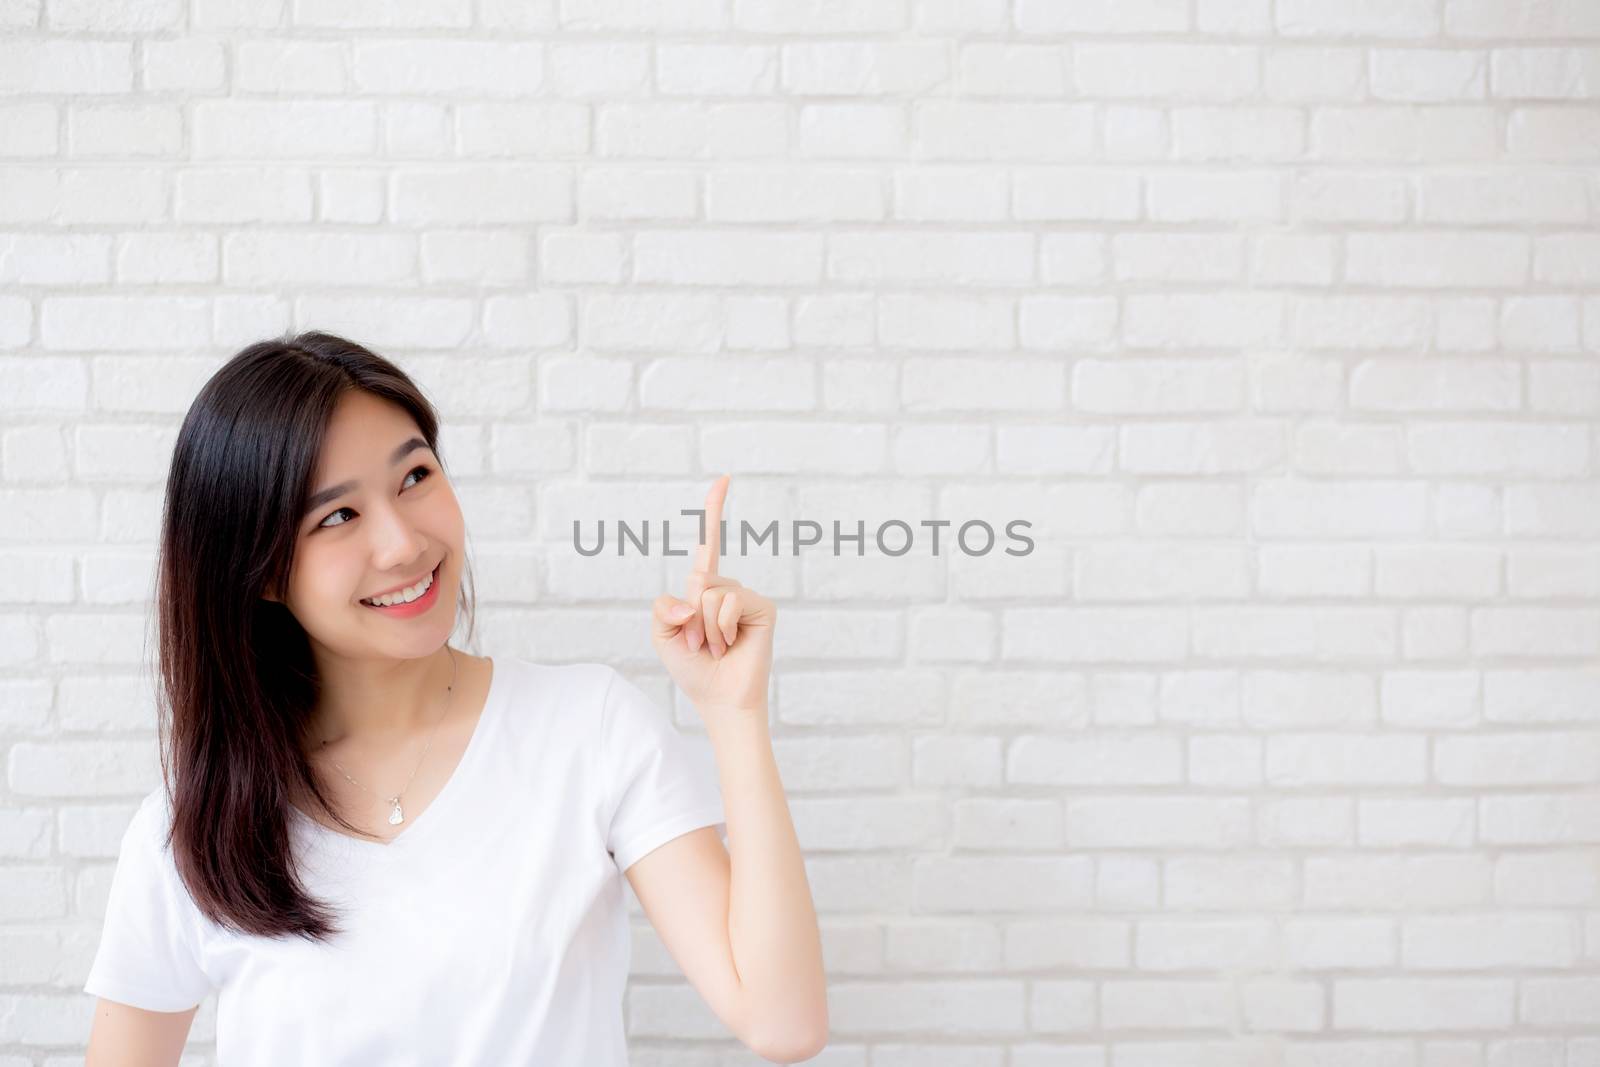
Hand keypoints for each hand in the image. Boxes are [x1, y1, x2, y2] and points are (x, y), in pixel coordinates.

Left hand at [650, 474, 775, 716]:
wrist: (718, 699)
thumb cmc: (693, 669)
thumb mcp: (662, 634)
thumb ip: (665, 607)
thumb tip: (696, 594)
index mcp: (704, 588)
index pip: (710, 543)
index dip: (714, 509)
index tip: (724, 477)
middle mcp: (727, 587)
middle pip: (698, 577)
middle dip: (689, 617)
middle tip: (699, 643)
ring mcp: (747, 597)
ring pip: (711, 593)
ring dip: (704, 628)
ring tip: (716, 647)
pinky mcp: (763, 609)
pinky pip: (730, 603)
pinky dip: (721, 628)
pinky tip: (731, 646)